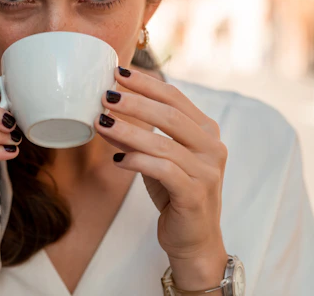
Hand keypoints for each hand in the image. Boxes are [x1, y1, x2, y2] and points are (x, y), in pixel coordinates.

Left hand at [94, 67, 228, 289]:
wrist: (194, 240)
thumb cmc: (175, 195)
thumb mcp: (156, 160)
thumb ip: (136, 137)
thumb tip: (105, 114)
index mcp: (206, 131)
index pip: (175, 98)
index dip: (146, 83)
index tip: (118, 72)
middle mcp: (212, 148)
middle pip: (169, 115)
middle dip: (134, 102)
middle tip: (105, 95)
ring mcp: (207, 171)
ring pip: (163, 143)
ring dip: (128, 130)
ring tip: (101, 122)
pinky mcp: (195, 194)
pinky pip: (163, 170)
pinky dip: (138, 161)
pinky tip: (118, 160)